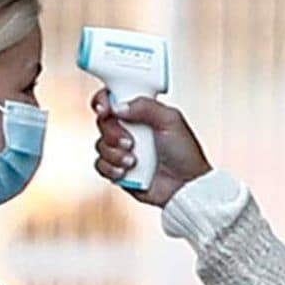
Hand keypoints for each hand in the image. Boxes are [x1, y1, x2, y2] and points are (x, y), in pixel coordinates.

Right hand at [91, 87, 212, 206]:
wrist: (184, 186)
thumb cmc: (184, 153)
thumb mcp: (170, 120)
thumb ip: (145, 106)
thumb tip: (118, 106)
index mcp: (140, 112)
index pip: (113, 98)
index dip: (103, 101)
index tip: (105, 109)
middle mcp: (129, 129)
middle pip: (103, 122)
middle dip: (113, 133)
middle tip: (130, 142)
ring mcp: (121, 150)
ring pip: (100, 145)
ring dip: (115, 154)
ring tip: (134, 161)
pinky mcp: (117, 170)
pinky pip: (100, 165)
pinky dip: (111, 169)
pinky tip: (126, 172)